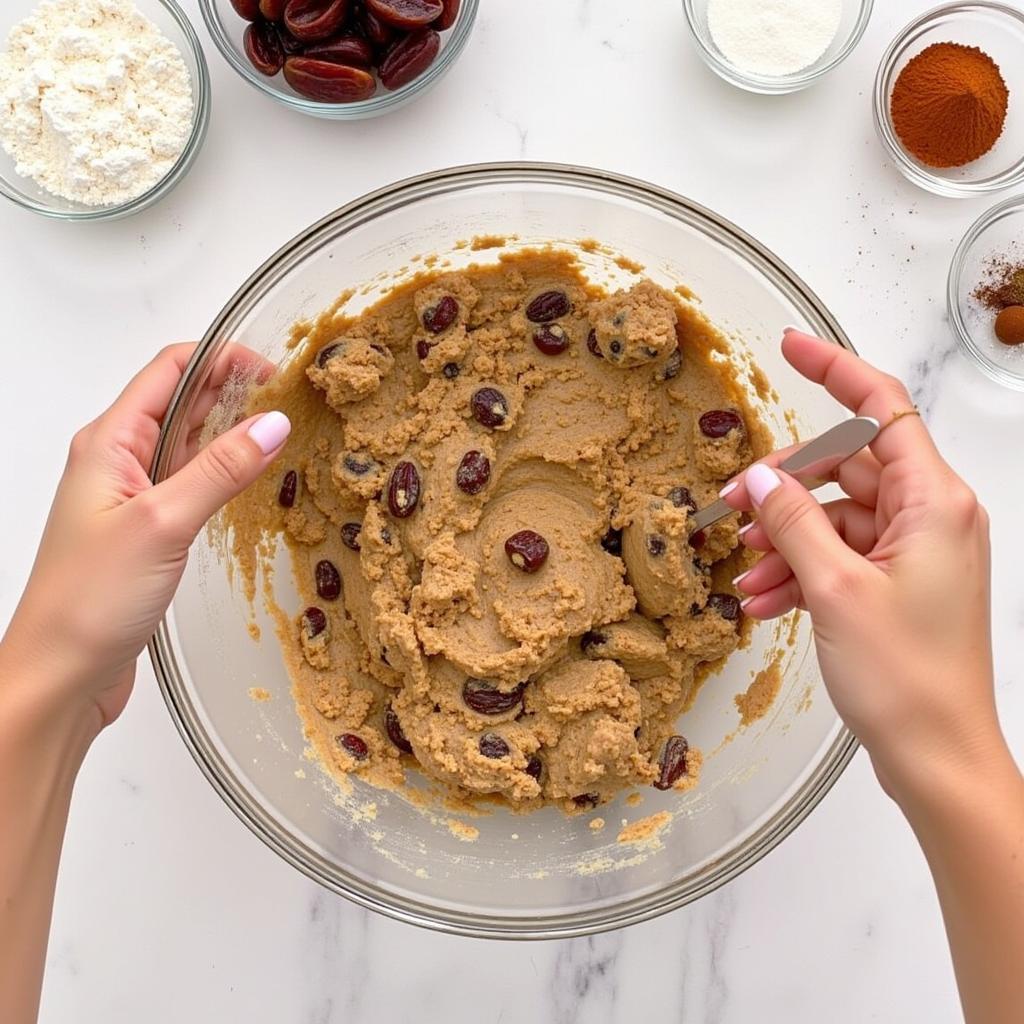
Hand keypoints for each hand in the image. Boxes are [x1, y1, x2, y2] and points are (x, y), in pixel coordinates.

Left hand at [0, 344, 288, 735]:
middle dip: (233, 391)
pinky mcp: (148, 530)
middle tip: (290, 398)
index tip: (274, 369)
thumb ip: (220, 470)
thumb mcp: (163, 523)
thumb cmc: (89, 599)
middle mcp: (117, 461)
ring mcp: (133, 496)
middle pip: (181, 403)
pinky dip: (224, 473)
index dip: (222, 358)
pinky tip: (253, 479)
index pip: (170, 371)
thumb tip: (272, 424)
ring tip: (283, 431)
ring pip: (189, 444)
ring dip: (231, 432)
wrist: (60, 673)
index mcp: (108, 442)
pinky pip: (191, 484)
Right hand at [721, 330, 998, 800]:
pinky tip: (761, 598)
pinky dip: (799, 570)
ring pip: (835, 517)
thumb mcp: (835, 590)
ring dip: (784, 539)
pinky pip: (839, 556)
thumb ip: (793, 523)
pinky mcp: (899, 584)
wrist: (938, 757)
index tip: (790, 348)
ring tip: (741, 570)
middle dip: (784, 487)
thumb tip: (759, 480)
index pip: (882, 409)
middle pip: (845, 467)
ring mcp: (915, 552)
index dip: (834, 370)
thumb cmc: (908, 679)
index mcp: (933, 502)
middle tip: (731, 505)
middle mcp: (930, 517)